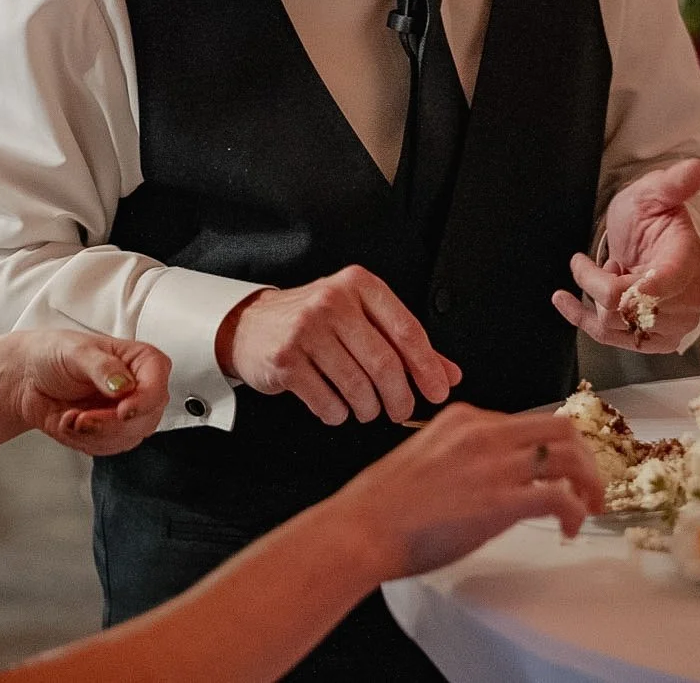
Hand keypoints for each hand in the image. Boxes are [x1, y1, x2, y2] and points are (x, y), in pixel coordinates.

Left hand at [2, 331, 171, 456]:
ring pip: (127, 438)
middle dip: (109, 424)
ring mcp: (127, 414)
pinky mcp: (110, 434)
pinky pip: (108, 449)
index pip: (157, 385)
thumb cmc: (54, 353)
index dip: (144, 402)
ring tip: (70, 417)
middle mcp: (139, 389)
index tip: (123, 411)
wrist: (28, 378)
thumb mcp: (76, 352)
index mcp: (141, 361)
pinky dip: (83, 441)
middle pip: (145, 418)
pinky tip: (69, 422)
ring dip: (93, 434)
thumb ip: (102, 367)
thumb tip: (124, 385)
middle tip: (81, 418)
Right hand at [216, 266, 460, 425]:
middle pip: (383, 363)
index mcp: (359, 285)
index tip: (438, 391)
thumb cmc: (316, 323)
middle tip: (401, 410)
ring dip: (368, 409)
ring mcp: (306, 329)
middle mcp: (332, 301)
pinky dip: (338, 413)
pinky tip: (336, 407)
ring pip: (357, 386)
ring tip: (366, 409)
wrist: (251, 325)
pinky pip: (326, 401)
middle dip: (399, 396)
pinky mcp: (285, 359)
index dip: (427, 366)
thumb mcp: (361, 319)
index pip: (406, 329)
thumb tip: (448, 374)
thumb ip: (405, 344)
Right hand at [331, 406, 605, 578]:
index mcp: (463, 418)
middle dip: (584, 456)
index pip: (527, 420)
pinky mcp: (502, 500)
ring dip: (590, 483)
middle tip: (588, 485)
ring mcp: (495, 464)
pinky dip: (575, 512)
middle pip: (561, 427)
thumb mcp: (423, 456)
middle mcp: (484, 431)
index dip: (552, 446)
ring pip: (570, 457)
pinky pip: (560, 497)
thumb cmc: (382, 506)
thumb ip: (460, 457)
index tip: (559, 467)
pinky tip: (568, 529)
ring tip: (588, 507)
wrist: (363, 528)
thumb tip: (486, 479)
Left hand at [552, 159, 699, 352]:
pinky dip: (583, 320)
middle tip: (601, 261)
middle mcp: (687, 298)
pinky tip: (564, 301)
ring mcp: (674, 324)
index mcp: (688, 262)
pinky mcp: (658, 339)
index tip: (581, 261)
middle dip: (597, 284)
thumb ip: (673, 183)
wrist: (651, 240)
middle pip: (624, 308)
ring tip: (604, 273)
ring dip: (596, 299)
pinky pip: (613, 340)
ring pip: (614, 326)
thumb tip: (695, 169)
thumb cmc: (651, 215)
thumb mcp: (654, 192)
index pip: (651, 290)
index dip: (609, 284)